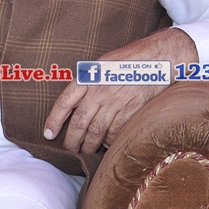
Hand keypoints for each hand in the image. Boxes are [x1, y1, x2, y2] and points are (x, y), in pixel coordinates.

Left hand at [43, 28, 196, 153]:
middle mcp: (100, 90)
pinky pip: (115, 132)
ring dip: (88, 146)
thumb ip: (90, 80)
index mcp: (90, 76)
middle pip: (79, 122)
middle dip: (71, 141)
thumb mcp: (104, 62)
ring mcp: (116, 101)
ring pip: (95, 131)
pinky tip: (107, 144)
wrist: (160, 56)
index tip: (49, 134)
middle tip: (69, 150)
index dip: (54, 120)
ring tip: (86, 152)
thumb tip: (77, 102)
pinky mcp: (131, 110)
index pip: (65, 102)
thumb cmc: (131, 59)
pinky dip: (109, 141)